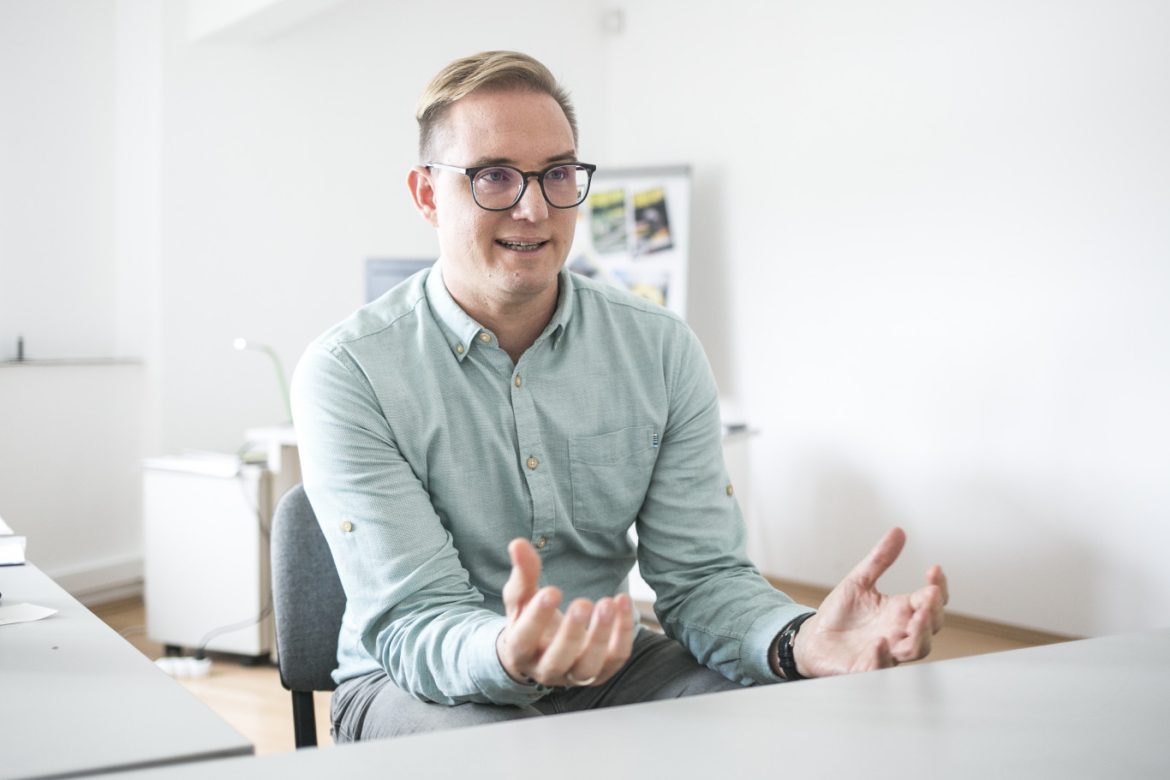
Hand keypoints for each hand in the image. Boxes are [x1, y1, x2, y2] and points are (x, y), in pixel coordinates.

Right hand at [495, 538, 635, 687]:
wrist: (541, 652)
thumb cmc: (528, 619)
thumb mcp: (520, 598)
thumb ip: (522, 574)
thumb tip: (518, 544)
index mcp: (520, 650)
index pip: (525, 639)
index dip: (537, 618)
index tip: (551, 591)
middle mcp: (545, 669)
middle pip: (557, 660)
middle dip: (572, 633)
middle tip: (584, 603)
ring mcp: (574, 675)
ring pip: (588, 666)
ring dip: (601, 636)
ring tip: (608, 604)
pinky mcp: (601, 672)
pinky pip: (616, 658)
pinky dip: (623, 633)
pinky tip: (622, 603)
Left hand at [793, 527, 947, 676]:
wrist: (814, 638)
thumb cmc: (841, 615)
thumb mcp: (859, 581)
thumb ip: (880, 559)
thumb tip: (898, 531)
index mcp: (900, 611)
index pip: (931, 601)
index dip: (938, 586)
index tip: (934, 569)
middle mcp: (899, 633)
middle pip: (930, 627)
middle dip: (934, 612)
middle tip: (929, 596)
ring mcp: (886, 652)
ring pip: (915, 650)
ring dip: (919, 635)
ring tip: (917, 617)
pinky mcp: (865, 668)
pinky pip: (879, 668)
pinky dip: (882, 657)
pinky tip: (879, 643)